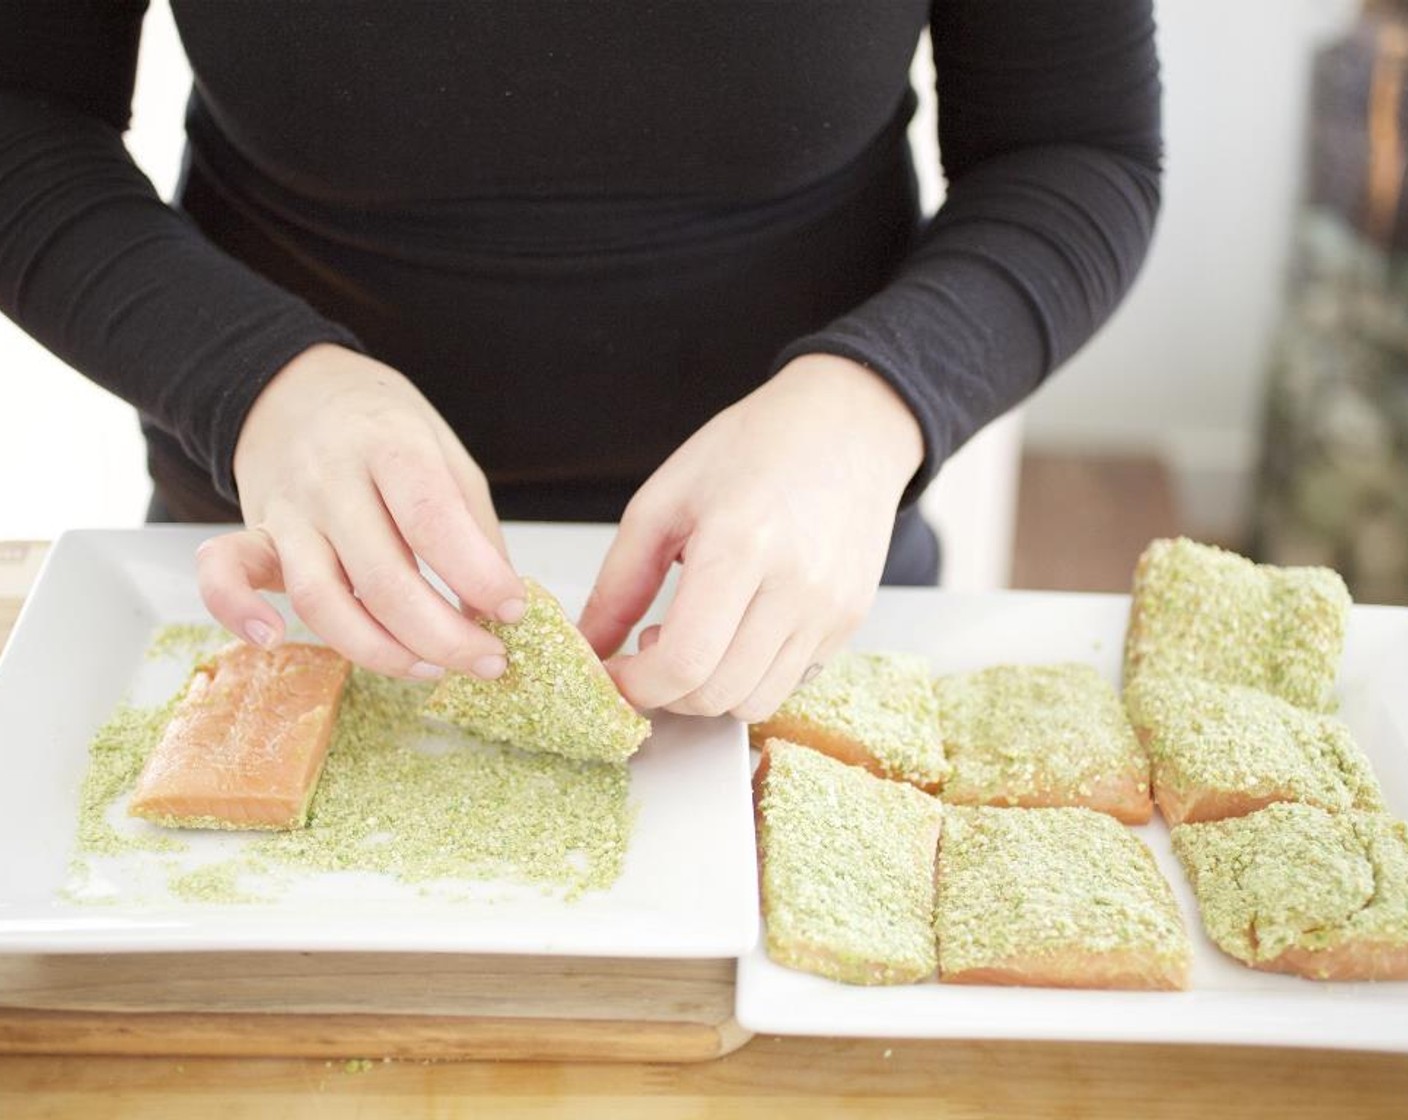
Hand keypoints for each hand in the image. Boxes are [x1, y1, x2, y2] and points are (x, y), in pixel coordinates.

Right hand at [196, 344, 524, 679]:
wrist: (296, 387)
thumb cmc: (385, 429)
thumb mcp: (446, 454)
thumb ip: (472, 527)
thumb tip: (498, 605)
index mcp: (390, 446)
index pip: (433, 520)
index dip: (477, 575)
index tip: (514, 610)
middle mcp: (332, 479)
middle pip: (383, 577)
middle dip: (444, 636)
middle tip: (490, 662)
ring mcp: (287, 511)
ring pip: (321, 598)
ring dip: (380, 651)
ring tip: (432, 670)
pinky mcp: (252, 535)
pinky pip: (224, 575)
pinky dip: (237, 612)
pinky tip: (274, 641)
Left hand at [578, 353, 923, 720]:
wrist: (847, 427)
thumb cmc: (755, 448)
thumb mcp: (664, 499)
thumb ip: (619, 582)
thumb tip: (587, 645)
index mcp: (739, 545)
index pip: (684, 662)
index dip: (636, 686)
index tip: (614, 673)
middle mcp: (794, 587)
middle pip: (715, 695)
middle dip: (665, 692)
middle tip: (649, 648)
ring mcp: (828, 611)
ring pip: (753, 702)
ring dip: (708, 691)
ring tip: (695, 637)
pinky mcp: (847, 623)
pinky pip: (789, 683)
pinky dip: (749, 677)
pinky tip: (736, 633)